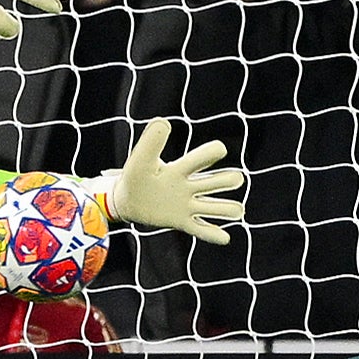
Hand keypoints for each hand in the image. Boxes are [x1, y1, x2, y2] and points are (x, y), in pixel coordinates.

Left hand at [100, 119, 246, 242]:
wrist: (125, 200)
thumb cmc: (134, 177)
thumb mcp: (140, 160)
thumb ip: (150, 143)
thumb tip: (163, 121)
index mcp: (180, 169)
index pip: (203, 158)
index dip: (213, 152)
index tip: (219, 149)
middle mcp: (190, 186)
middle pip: (220, 181)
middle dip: (229, 180)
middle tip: (234, 179)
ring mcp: (188, 205)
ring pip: (219, 207)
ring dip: (229, 209)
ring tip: (233, 210)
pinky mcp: (183, 223)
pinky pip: (203, 231)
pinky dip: (215, 235)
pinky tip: (223, 237)